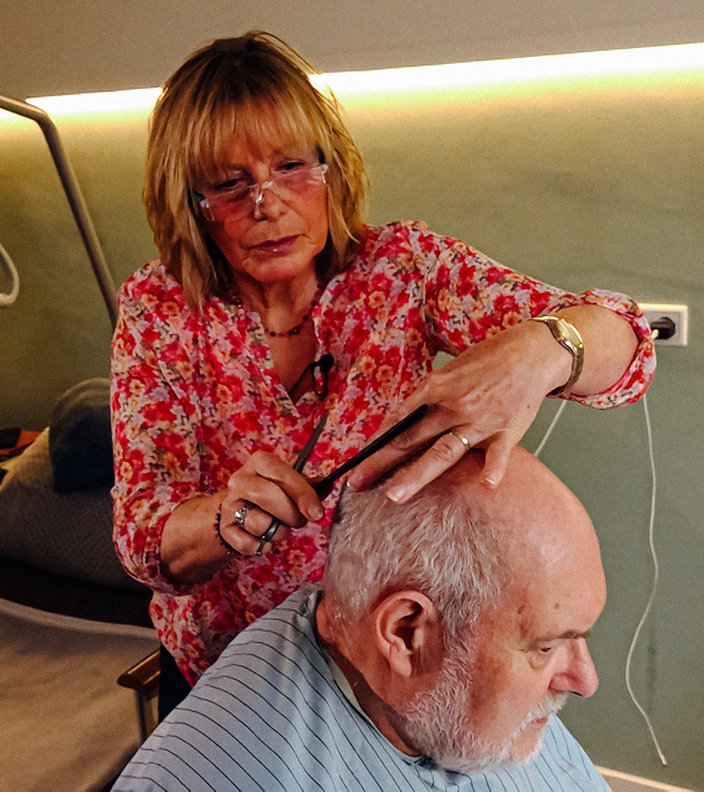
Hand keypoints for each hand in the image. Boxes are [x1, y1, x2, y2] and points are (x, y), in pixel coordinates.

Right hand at [219, 451, 324, 554]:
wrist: (242, 508)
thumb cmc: (273, 492)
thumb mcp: (291, 484)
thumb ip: (310, 486)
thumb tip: (328, 485)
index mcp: (261, 462)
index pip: (282, 474)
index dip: (302, 494)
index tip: (316, 513)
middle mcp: (241, 479)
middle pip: (268, 497)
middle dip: (291, 515)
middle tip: (299, 520)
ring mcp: (230, 503)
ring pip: (259, 523)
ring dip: (277, 532)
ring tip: (279, 527)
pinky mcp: (225, 528)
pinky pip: (249, 544)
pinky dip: (263, 545)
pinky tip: (265, 538)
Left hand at [348, 320, 567, 500]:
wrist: (530, 352)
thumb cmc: (488, 360)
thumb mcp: (450, 371)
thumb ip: (429, 397)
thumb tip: (404, 420)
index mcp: (435, 388)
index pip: (398, 419)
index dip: (375, 441)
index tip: (357, 461)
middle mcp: (453, 406)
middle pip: (410, 439)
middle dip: (381, 463)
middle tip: (357, 483)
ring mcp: (480, 421)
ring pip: (443, 452)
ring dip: (416, 475)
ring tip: (394, 495)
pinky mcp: (507, 431)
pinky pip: (498, 455)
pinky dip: (493, 470)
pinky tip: (485, 487)